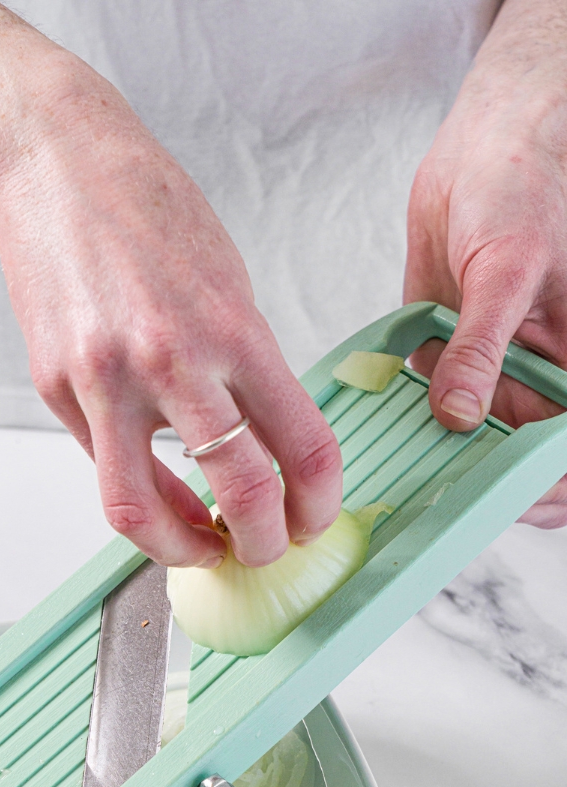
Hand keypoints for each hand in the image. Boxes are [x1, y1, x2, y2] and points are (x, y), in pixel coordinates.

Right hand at [0, 81, 341, 566]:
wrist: (56, 164)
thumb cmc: (147, 212)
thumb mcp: (227, 285)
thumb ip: (245, 371)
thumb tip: (256, 451)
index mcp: (232, 330)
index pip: (301, 445)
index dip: (317, 505)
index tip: (313, 521)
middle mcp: (170, 361)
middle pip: (236, 491)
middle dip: (261, 542)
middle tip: (263, 550)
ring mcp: (105, 380)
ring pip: (142, 510)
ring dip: (182, 549)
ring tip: (201, 548)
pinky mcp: (56, 388)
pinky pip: (102, 467)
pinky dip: (137, 492)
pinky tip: (155, 490)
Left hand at [405, 56, 566, 527]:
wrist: (486, 141)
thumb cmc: (524, 186)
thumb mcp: (508, 267)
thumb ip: (483, 347)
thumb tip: (462, 417)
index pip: (561, 452)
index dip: (543, 490)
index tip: (505, 509)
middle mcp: (533, 377)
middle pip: (511, 457)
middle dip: (476, 484)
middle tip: (426, 505)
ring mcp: (489, 370)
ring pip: (464, 439)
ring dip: (432, 459)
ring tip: (396, 478)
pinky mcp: (445, 355)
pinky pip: (425, 398)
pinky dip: (401, 415)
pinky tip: (375, 426)